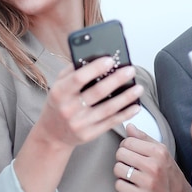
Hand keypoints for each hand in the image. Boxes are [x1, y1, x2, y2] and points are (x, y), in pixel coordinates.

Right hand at [13, 57, 142, 191]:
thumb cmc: (58, 104)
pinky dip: (125, 114)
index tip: (110, 60)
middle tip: (130, 70)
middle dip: (116, 80)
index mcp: (59, 93)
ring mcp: (80, 123)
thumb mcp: (58, 86)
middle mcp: (69, 109)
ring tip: (138, 88)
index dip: (95, 68)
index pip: (79, 78)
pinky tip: (135, 106)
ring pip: (108, 108)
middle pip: (97, 92)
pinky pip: (111, 122)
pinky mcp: (89, 134)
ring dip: (126, 97)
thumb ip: (72, 71)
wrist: (52, 133)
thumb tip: (92, 57)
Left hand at [113, 124, 190, 191]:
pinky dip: (122, 185)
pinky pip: (119, 185)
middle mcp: (154, 166)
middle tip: (130, 164)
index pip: (128, 141)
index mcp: (158, 152)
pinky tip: (131, 185)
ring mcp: (148, 182)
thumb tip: (129, 127)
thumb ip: (143, 138)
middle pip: (120, 153)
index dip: (126, 146)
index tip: (131, 152)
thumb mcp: (161, 152)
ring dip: (121, 172)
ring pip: (117, 169)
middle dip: (122, 158)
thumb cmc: (168, 173)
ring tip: (131, 174)